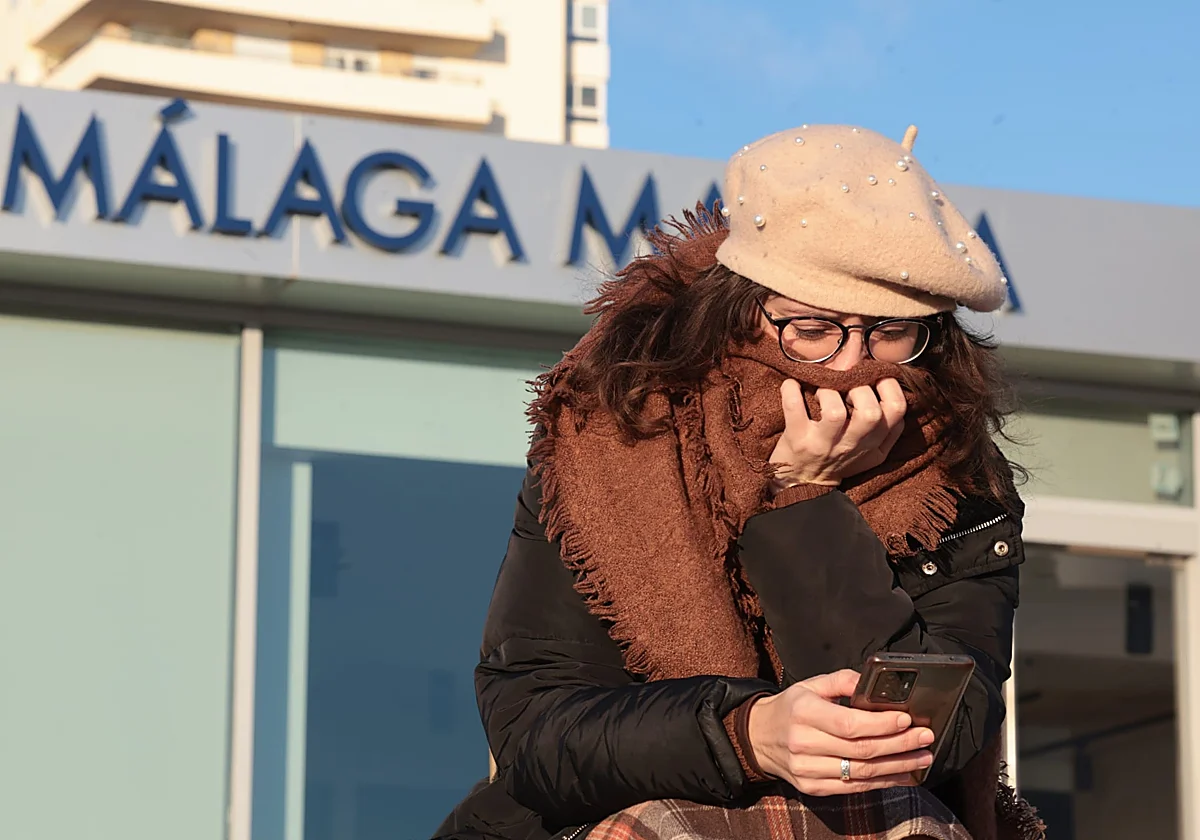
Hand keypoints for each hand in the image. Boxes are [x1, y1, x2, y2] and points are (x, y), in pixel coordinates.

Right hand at [746, 669, 934, 795]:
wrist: (757, 738)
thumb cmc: (790, 708)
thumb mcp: (810, 685)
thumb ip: (842, 680)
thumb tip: (874, 682)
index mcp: (803, 713)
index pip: (848, 724)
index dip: (880, 724)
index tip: (906, 719)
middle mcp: (803, 743)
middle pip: (860, 750)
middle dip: (899, 745)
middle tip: (925, 738)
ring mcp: (807, 770)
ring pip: (861, 773)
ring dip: (898, 767)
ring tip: (922, 758)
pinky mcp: (813, 788)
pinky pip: (854, 788)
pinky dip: (883, 783)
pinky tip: (902, 775)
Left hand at [769, 378, 905, 486]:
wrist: (802, 484)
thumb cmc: (838, 460)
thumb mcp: (871, 452)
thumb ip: (887, 428)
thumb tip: (892, 385)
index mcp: (874, 444)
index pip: (896, 410)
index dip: (889, 385)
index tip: (873, 377)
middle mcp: (851, 445)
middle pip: (871, 413)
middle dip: (861, 389)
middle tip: (846, 385)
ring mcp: (823, 444)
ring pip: (835, 413)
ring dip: (828, 392)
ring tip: (821, 390)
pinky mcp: (797, 440)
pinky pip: (794, 408)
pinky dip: (791, 391)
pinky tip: (792, 385)